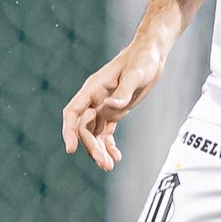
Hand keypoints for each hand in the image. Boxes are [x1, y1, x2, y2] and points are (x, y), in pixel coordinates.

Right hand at [62, 36, 166, 172]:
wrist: (151, 55)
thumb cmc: (142, 60)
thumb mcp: (135, 74)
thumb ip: (123, 91)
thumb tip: (111, 106)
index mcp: (92, 89)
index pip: (72, 112)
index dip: (69, 131)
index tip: (71, 149)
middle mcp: (94, 99)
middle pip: (84, 128)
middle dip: (91, 147)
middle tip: (104, 164)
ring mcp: (103, 106)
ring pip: (94, 133)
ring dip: (99, 150)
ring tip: (109, 166)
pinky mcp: (114, 111)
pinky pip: (106, 132)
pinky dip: (109, 145)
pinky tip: (116, 157)